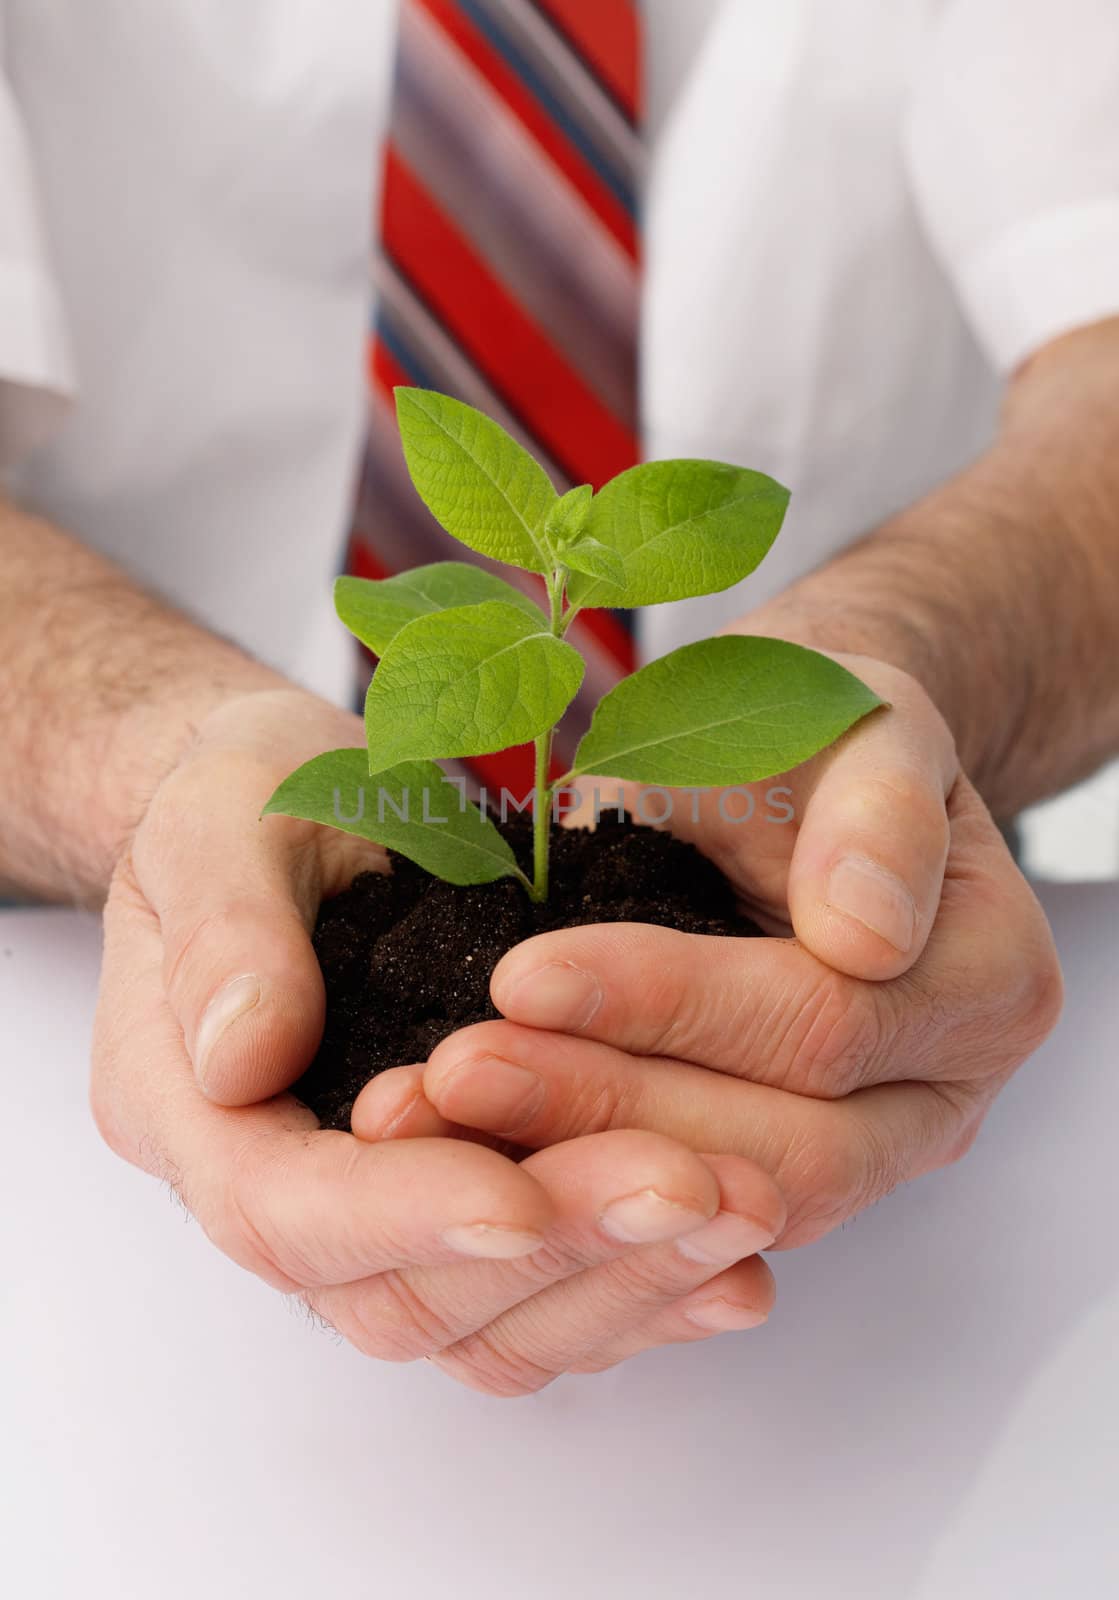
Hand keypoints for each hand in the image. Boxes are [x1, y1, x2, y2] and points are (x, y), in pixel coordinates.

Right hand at [90, 687, 784, 1393]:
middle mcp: (281, 1191)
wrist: (296, 809)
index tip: (519, 1194)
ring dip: (622, 1277)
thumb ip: (223, 936)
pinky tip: (737, 1259)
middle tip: (693, 1186)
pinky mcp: (460, 1207)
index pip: (284, 1212)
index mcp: (191, 1107)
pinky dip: (643, 1286)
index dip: (404, 1213)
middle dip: (556, 1244)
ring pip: (488, 1322)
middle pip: (404, 1293)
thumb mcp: (216, 821)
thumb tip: (245, 1060)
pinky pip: (545, 1297)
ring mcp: (374, 1217)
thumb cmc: (246, 801)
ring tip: (744, 1208)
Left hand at [356, 656, 1063, 1246]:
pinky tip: (460, 1150)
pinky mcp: (768, 1171)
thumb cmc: (819, 729)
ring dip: (568, 1163)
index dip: (671, 1003)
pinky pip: (674, 1216)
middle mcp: (939, 1095)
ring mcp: (860, 1150)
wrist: (795, 774)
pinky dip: (565, 1185)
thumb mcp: (863, 722)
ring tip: (431, 1115)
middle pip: (781, 1147)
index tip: (521, 972)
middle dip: (604, 1106)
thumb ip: (878, 812)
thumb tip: (868, 930)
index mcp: (987, 985)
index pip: (824, 1023)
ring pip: (719, 1204)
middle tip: (452, 1068)